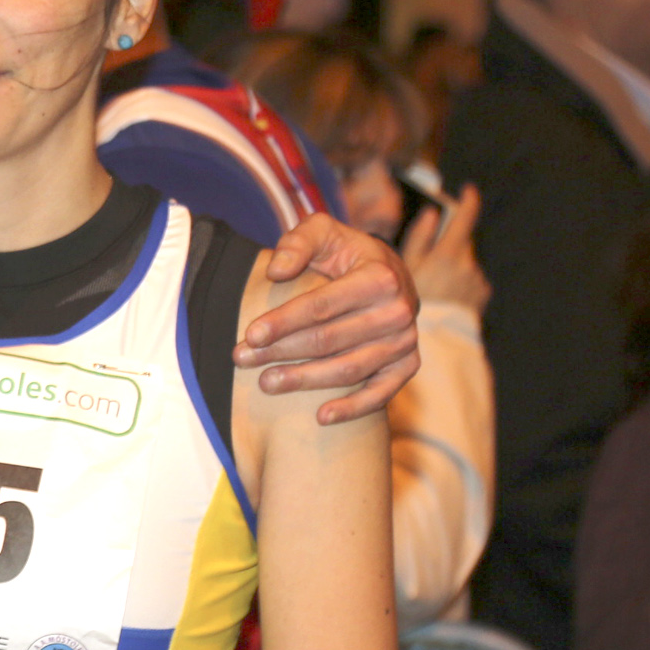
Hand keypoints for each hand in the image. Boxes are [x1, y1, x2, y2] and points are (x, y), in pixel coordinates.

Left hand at [238, 214, 421, 424]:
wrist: (388, 274)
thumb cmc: (346, 254)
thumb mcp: (322, 232)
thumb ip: (297, 243)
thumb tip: (275, 272)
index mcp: (379, 277)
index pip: (321, 306)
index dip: (283, 321)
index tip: (250, 334)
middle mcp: (398, 312)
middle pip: (329, 340)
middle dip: (281, 351)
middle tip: (243, 358)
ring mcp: (405, 342)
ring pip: (347, 369)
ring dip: (304, 381)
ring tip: (265, 383)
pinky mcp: (406, 366)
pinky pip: (379, 395)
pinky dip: (352, 409)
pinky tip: (320, 417)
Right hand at [399, 184, 486, 315]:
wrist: (437, 340)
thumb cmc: (416, 303)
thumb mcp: (408, 269)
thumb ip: (420, 238)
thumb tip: (431, 213)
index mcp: (450, 254)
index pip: (465, 218)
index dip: (468, 201)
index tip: (468, 190)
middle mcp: (469, 264)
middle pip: (463, 242)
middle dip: (450, 245)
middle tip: (432, 260)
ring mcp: (478, 279)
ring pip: (466, 262)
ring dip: (455, 266)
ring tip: (436, 285)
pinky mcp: (483, 293)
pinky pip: (472, 279)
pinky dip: (462, 282)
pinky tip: (448, 296)